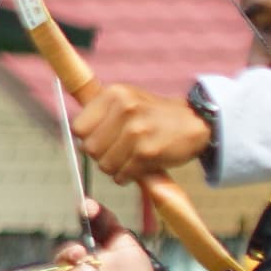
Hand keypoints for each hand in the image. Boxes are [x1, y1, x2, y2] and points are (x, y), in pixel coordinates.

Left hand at [73, 81, 214, 185]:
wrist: (197, 121)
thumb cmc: (154, 115)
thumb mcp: (127, 100)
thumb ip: (100, 113)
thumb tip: (73, 134)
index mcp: (115, 94)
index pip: (78, 128)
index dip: (88, 138)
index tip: (101, 139)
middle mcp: (125, 109)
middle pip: (89, 148)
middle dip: (101, 155)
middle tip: (117, 152)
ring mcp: (137, 131)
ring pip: (104, 164)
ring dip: (114, 168)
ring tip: (129, 159)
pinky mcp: (148, 152)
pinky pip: (122, 174)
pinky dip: (127, 176)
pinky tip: (138, 167)